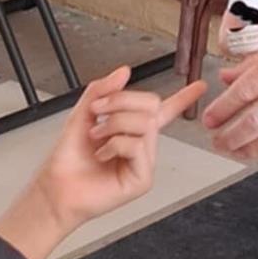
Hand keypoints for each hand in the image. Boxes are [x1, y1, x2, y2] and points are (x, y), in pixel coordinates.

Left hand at [33, 66, 206, 236]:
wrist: (58, 187)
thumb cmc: (68, 159)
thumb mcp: (82, 114)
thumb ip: (102, 90)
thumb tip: (124, 71)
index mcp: (131, 130)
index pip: (162, 110)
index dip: (183, 98)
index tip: (200, 86)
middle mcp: (141, 145)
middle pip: (152, 106)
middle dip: (121, 101)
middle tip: (98, 111)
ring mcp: (144, 162)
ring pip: (144, 124)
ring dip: (112, 124)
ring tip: (96, 138)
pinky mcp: (142, 178)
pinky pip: (137, 146)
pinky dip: (114, 145)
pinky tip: (103, 156)